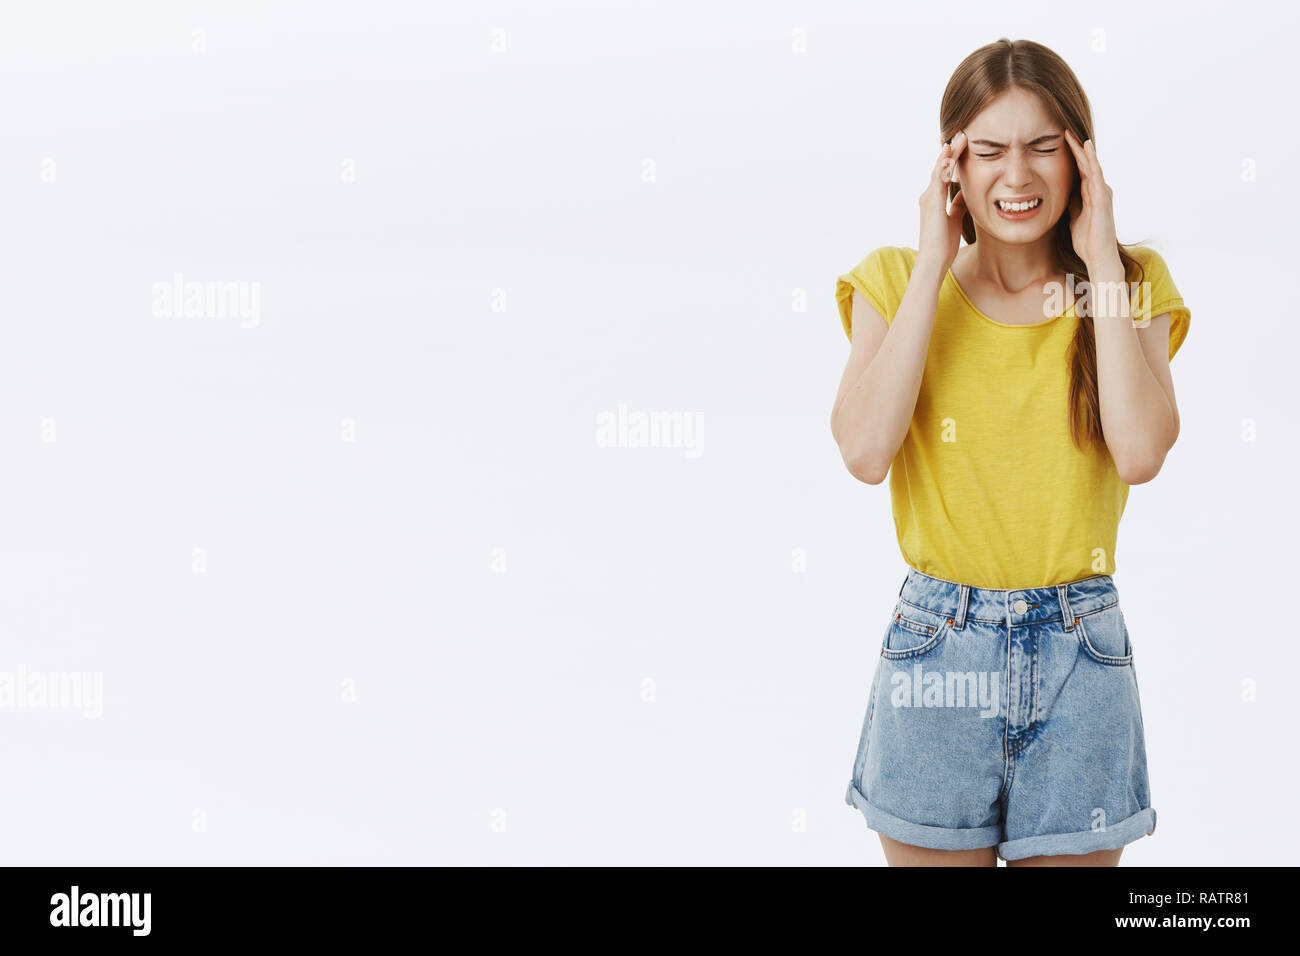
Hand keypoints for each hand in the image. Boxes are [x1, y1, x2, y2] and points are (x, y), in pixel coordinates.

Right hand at [917, 131, 968, 272]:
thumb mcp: (956, 219)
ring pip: (938, 170)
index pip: (944, 173)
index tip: (964, 144)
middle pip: (940, 167)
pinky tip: (951, 156)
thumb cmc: (943, 245)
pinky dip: (944, 167)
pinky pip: (938, 180)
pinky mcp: (931, 204)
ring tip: (959, 138)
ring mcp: (928, 198)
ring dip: (949, 153)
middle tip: (962, 133)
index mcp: (934, 199)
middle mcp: (928, 196)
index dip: (953, 159)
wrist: (933, 261)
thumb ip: (959, 204)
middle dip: (951, 150)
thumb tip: (967, 193)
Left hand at [1062, 128, 1118, 269]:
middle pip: (1085, 163)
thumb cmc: (1087, 240)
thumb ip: (1073, 204)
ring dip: (1081, 149)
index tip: (1059, 142)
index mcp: (1091, 194)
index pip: (1080, 170)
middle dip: (1075, 147)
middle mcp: (1099, 189)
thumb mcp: (1074, 217)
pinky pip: (1096, 173)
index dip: (1071, 156)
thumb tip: (1065, 193)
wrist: (1098, 256)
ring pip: (1091, 164)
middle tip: (1064, 130)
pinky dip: (1091, 159)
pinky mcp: (1102, 197)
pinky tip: (1085, 147)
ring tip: (1071, 133)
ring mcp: (1102, 192)